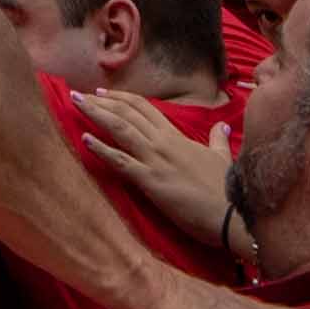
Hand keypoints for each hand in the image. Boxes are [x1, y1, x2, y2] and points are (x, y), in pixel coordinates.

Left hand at [72, 92, 239, 251]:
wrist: (233, 216)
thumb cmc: (228, 189)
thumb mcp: (222, 158)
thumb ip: (216, 141)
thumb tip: (221, 126)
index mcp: (177, 137)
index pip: (145, 108)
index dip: (122, 98)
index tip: (104, 92)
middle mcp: (162, 143)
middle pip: (127, 113)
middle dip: (101, 101)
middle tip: (81, 94)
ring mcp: (155, 160)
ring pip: (119, 129)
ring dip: (95, 113)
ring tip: (76, 102)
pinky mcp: (151, 182)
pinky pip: (120, 162)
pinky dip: (100, 149)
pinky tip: (84, 139)